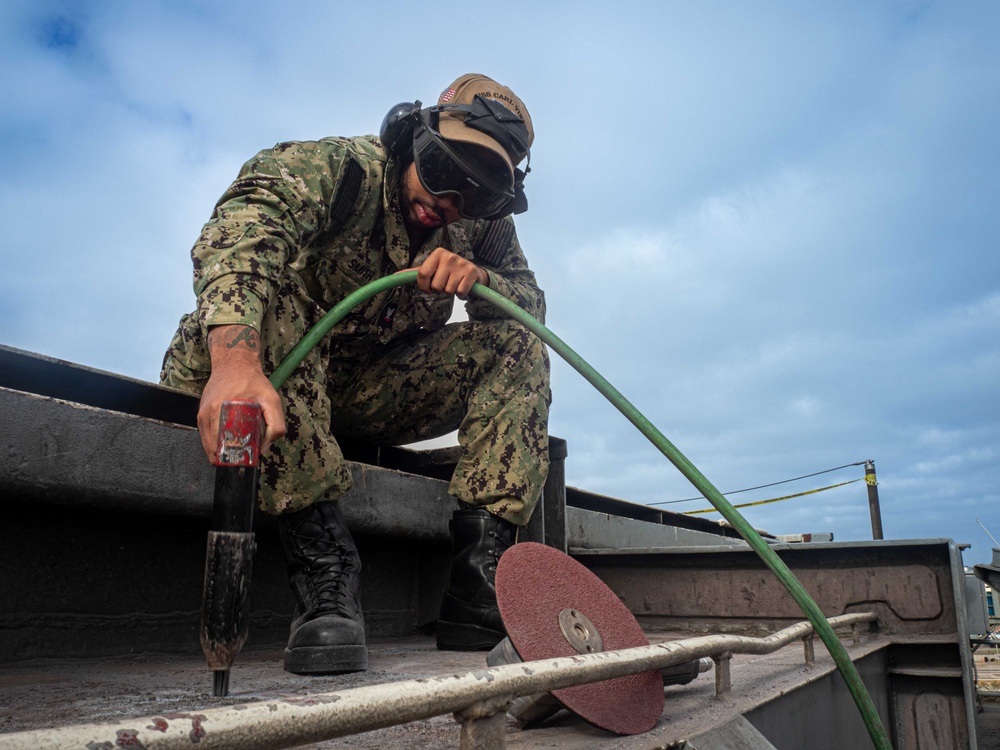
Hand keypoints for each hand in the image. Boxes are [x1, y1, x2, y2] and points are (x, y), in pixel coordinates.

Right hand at [198, 325, 286, 463]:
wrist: (235, 363)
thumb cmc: (253, 381)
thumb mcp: (272, 401)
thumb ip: (275, 426)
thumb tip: (263, 449)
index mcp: (218, 412)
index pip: (218, 447)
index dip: (230, 458)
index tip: (241, 461)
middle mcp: (205, 415)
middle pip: (212, 448)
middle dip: (225, 457)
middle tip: (241, 458)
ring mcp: (201, 414)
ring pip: (207, 444)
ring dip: (219, 451)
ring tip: (235, 452)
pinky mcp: (201, 412)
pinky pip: (205, 434)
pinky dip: (215, 441)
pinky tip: (228, 442)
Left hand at [407, 247, 487, 298]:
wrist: (472, 271)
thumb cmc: (448, 271)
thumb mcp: (433, 268)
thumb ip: (415, 272)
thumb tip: (395, 275)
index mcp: (437, 253)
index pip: (422, 274)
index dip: (424, 286)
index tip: (428, 288)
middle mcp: (449, 256)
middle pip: (436, 285)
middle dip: (440, 289)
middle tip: (446, 283)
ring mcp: (461, 264)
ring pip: (448, 290)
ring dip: (451, 291)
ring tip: (455, 283)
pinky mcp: (472, 272)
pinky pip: (460, 292)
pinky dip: (461, 294)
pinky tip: (462, 286)